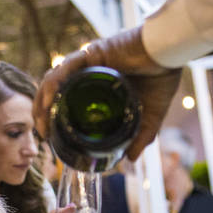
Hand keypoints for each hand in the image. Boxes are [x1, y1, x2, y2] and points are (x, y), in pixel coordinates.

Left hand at [33, 26, 180, 161]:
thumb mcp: (151, 115)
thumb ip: (141, 137)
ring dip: (43, 102)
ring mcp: (86, 62)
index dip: (54, 119)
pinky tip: (49, 100)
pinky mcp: (90, 53)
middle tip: (44, 136)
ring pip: (54, 81)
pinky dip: (54, 84)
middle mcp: (87, 73)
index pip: (66, 101)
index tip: (52, 139)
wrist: (171, 54)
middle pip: (54, 93)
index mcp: (96, 85)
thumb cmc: (161, 77)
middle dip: (43, 114)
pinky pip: (65, 68)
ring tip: (42, 124)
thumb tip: (130, 160)